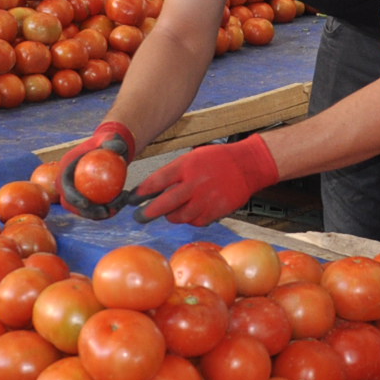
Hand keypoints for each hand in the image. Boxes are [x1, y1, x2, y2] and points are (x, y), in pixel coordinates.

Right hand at [56, 120, 133, 219]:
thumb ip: (113, 141)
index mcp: (66, 169)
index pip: (65, 187)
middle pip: (72, 204)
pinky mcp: (87, 198)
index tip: (87, 203)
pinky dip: (107, 209)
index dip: (72, 197)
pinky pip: (95, 208)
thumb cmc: (108, 143)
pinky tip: (122, 203)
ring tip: (117, 207)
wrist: (109, 149)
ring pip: (85, 210)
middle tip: (105, 212)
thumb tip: (118, 148)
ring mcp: (76, 192)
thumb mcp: (111, 139)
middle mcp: (68, 183)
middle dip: (87, 212)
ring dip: (100, 213)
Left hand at [133, 135, 277, 226]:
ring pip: (179, 216)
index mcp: (186, 166)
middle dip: (148, 213)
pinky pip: (196, 221)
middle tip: (139, 216)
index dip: (140, 193)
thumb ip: (174, 173)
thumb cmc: (218, 160)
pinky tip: (192, 212)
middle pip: (165, 203)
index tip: (131, 200)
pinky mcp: (216, 211)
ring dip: (171, 216)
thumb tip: (151, 190)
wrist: (248, 165)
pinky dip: (190, 219)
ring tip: (169, 213)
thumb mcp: (193, 157)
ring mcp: (206, 199)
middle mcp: (195, 184)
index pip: (156, 181)